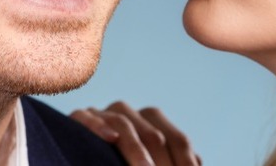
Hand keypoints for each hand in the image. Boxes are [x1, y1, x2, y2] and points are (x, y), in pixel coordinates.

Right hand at [70, 101, 200, 165]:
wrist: (86, 161)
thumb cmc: (120, 164)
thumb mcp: (148, 163)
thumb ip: (172, 162)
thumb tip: (197, 163)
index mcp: (152, 124)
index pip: (178, 140)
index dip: (186, 162)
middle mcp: (130, 115)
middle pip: (154, 133)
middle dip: (162, 161)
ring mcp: (103, 114)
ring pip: (124, 123)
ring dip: (136, 150)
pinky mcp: (78, 118)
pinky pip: (87, 116)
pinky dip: (99, 126)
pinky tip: (110, 139)